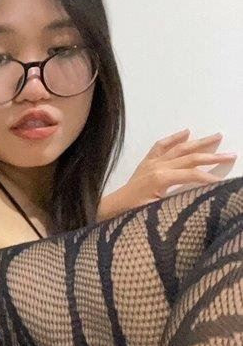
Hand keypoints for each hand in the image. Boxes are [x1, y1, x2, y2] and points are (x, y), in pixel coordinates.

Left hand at [120, 129, 236, 208]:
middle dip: (213, 156)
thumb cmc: (134, 213)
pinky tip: (186, 132)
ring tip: (217, 136)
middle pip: (191, 158)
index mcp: (162, 178)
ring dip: (199, 142)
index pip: (193, 175)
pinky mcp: (146, 162)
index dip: (210, 177)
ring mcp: (152, 162)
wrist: (114, 208)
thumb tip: (197, 196)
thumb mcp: (158, 211)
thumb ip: (178, 200)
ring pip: (180, 149)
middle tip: (231, 154)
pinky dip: (174, 138)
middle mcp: (158, 166)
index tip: (223, 181)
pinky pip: (161, 146)